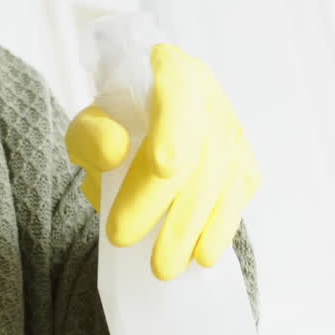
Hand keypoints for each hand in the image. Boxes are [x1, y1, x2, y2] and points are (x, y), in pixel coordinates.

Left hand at [65, 44, 259, 280]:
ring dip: (190, 226)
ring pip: (220, 180)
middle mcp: (211, 97)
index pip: (178, 91)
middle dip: (160, 200)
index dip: (176, 127)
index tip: (163, 166)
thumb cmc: (117, 125)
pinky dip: (220, 229)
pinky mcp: (245, 165)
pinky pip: (237, 198)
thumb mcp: (90, 123)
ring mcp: (233, 132)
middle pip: (195, 149)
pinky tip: (203, 255)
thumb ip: (92, 133)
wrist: (148, 127)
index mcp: (173, 68)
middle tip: (122, 237)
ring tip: (162, 266)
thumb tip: (112, 153)